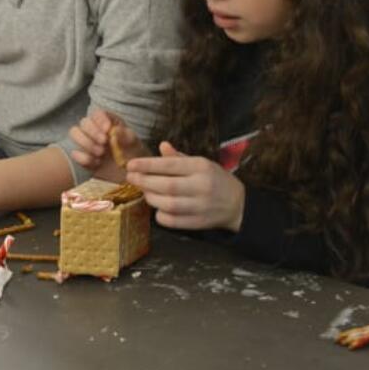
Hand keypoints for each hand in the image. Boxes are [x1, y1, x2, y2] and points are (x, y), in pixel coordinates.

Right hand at [68, 107, 146, 181]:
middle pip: (84, 122)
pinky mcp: (82, 156)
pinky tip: (96, 163)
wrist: (132, 174)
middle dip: (92, 132)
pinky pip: (74, 153)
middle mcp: (95, 129)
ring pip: (74, 133)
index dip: (100, 119)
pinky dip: (83, 158)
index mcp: (108, 122)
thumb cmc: (135, 155)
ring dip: (85, 143)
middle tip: (104, 144)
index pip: (97, 113)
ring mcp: (87, 142)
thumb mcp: (135, 145)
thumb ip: (126, 136)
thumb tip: (115, 130)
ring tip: (100, 154)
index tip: (107, 129)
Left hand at [124, 141, 245, 231]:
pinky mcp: (198, 223)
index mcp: (201, 167)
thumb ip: (178, 157)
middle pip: (167, 186)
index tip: (131, 164)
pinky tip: (157, 208)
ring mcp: (200, 206)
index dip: (147, 165)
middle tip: (131, 178)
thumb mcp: (200, 163)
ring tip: (145, 191)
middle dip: (144, 181)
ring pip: (168, 204)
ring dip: (151, 198)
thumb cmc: (215, 179)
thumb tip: (161, 146)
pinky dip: (160, 215)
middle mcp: (201, 186)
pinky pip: (173, 221)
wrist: (238, 204)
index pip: (169, 165)